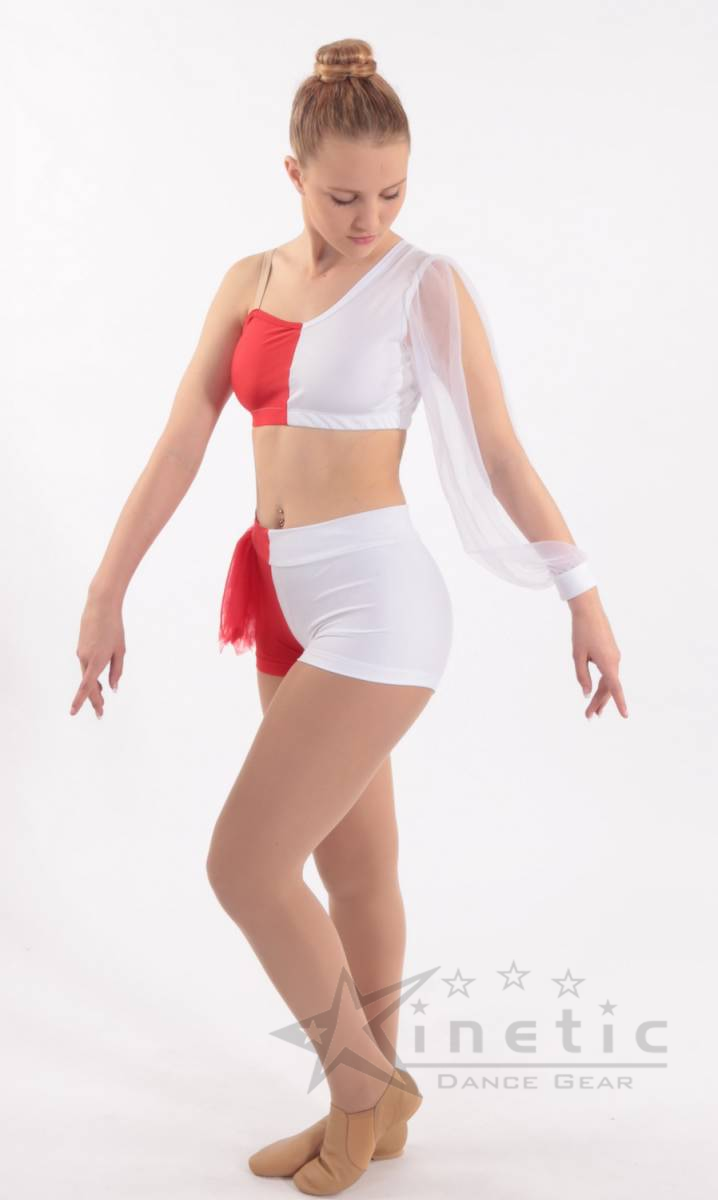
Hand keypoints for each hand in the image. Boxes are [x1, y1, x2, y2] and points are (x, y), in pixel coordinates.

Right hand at [70, 593, 125, 718]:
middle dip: (94, 699)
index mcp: (97, 661)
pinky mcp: (81, 648)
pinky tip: (99, 682)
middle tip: (101, 713)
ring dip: (94, 688)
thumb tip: (114, 689)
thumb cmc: (114, 628)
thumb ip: (117, 671)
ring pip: (86, 676)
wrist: (100, 607)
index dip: (82, 701)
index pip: (87, 687)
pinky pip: (86, 667)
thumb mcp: (120, 650)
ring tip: (102, 699)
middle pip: (88, 685)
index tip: (73, 713)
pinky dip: (92, 676)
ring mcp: (81, 654)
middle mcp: (86, 659)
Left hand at [568, 590, 627, 718]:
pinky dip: (602, 684)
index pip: (615, 688)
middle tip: (589, 717)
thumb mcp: (577, 656)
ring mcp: (614, 656)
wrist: (589, 610)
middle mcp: (615, 661)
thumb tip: (587, 694)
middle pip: (608, 688)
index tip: (625, 715)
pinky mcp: (611, 652)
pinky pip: (608, 673)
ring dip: (601, 696)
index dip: (620, 703)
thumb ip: (582, 676)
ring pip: (608, 681)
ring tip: (594, 711)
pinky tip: (597, 691)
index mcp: (607, 663)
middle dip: (599, 703)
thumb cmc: (581, 632)